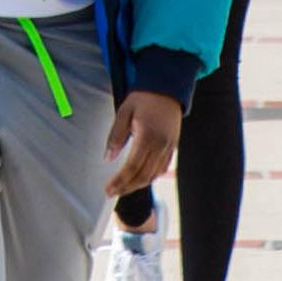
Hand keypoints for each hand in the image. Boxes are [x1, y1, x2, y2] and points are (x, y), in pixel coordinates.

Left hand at [104, 86, 183, 203]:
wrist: (167, 88)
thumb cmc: (143, 98)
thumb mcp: (124, 112)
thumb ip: (116, 136)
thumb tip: (108, 158)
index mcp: (147, 136)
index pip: (132, 167)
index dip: (120, 181)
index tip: (108, 189)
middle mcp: (160, 145)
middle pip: (143, 176)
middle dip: (127, 187)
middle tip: (113, 192)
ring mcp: (168, 147)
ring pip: (153, 175)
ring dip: (138, 185)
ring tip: (123, 188)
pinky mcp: (173, 147)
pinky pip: (162, 168)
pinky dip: (150, 177)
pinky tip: (140, 179)